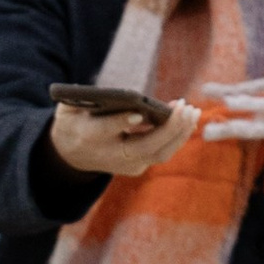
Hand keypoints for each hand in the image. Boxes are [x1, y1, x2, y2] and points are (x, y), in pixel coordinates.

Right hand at [50, 98, 200, 178]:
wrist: (70, 154)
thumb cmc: (73, 122)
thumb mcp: (70, 107)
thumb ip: (87, 100)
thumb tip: (121, 97)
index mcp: (87, 137)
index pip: (105, 131)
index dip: (121, 123)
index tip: (139, 113)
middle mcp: (110, 156)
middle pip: (145, 147)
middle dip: (169, 129)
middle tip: (186, 107)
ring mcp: (126, 165)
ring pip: (160, 153)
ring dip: (180, 133)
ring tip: (193, 111)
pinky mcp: (139, 166)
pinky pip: (162, 151)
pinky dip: (177, 135)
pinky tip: (188, 118)